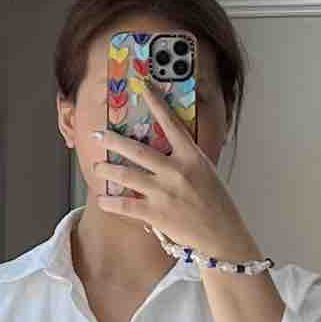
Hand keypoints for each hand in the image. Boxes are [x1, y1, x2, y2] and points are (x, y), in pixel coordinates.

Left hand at [94, 73, 260, 264]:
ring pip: (127, 175)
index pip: (171, 123)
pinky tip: (102, 199)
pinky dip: (111, 202)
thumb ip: (186, 161)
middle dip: (114, 141)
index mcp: (192, 157)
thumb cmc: (217, 205)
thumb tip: (168, 150)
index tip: (143, 85)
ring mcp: (164, 192)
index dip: (156, 102)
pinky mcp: (156, 213)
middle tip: (98, 135)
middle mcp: (176, 171)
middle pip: (138, 150)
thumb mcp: (206, 174)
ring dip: (108, 169)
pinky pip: (126, 205)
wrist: (223, 236)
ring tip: (97, 167)